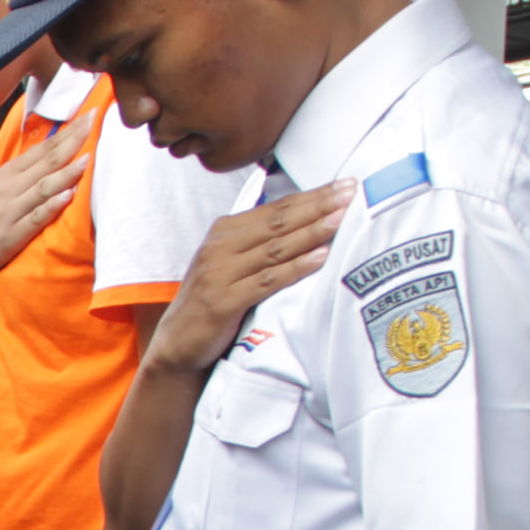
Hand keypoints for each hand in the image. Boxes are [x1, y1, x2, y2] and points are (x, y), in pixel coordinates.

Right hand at [0, 123, 86, 281]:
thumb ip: (24, 170)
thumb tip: (51, 150)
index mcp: (8, 173)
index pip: (43, 148)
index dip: (67, 132)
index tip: (89, 115)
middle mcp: (9, 188)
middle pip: (46, 162)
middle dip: (72, 141)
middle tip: (93, 122)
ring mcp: (11, 211)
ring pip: (43, 187)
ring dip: (65, 173)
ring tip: (87, 159)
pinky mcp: (13, 235)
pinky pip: (35, 218)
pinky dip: (52, 206)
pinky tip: (67, 196)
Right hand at [152, 185, 353, 373]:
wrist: (178, 343)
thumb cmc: (213, 302)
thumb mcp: (230, 264)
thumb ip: (258, 242)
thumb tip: (305, 221)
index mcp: (224, 232)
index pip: (275, 208)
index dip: (312, 196)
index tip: (345, 185)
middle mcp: (219, 247)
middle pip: (278, 222)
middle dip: (318, 206)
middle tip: (351, 193)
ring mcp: (219, 274)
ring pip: (275, 248)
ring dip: (311, 232)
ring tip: (341, 219)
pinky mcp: (223, 302)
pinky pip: (267, 281)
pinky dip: (296, 268)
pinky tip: (320, 257)